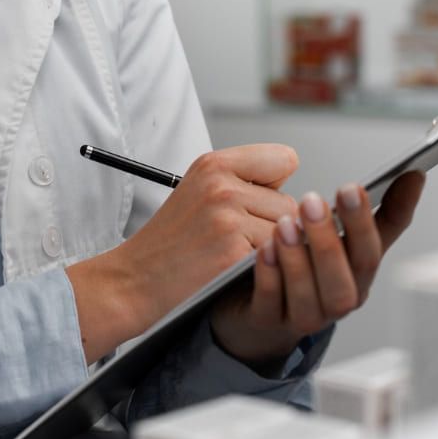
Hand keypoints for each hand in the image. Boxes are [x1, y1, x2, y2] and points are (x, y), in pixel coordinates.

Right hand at [68, 144, 299, 362]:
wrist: (134, 279)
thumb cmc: (171, 242)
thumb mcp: (199, 191)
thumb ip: (245, 182)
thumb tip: (303, 199)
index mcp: (214, 163)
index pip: (285, 159)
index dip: (275, 185)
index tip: (255, 203)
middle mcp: (221, 184)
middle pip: (292, 204)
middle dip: (273, 225)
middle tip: (234, 239)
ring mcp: (227, 217)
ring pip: (289, 233)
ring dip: (270, 250)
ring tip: (232, 255)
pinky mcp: (233, 252)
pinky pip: (276, 258)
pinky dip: (261, 269)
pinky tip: (232, 270)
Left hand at [209, 171, 425, 368]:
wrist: (265, 315)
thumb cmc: (313, 271)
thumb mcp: (349, 240)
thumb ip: (382, 212)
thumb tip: (414, 175)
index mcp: (358, 276)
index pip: (371, 252)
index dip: (365, 222)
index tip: (354, 187)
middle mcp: (336, 301)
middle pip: (343, 282)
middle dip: (330, 242)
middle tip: (312, 201)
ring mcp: (303, 316)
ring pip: (308, 297)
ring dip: (298, 260)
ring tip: (285, 223)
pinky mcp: (268, 321)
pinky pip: (271, 303)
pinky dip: (270, 276)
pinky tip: (265, 248)